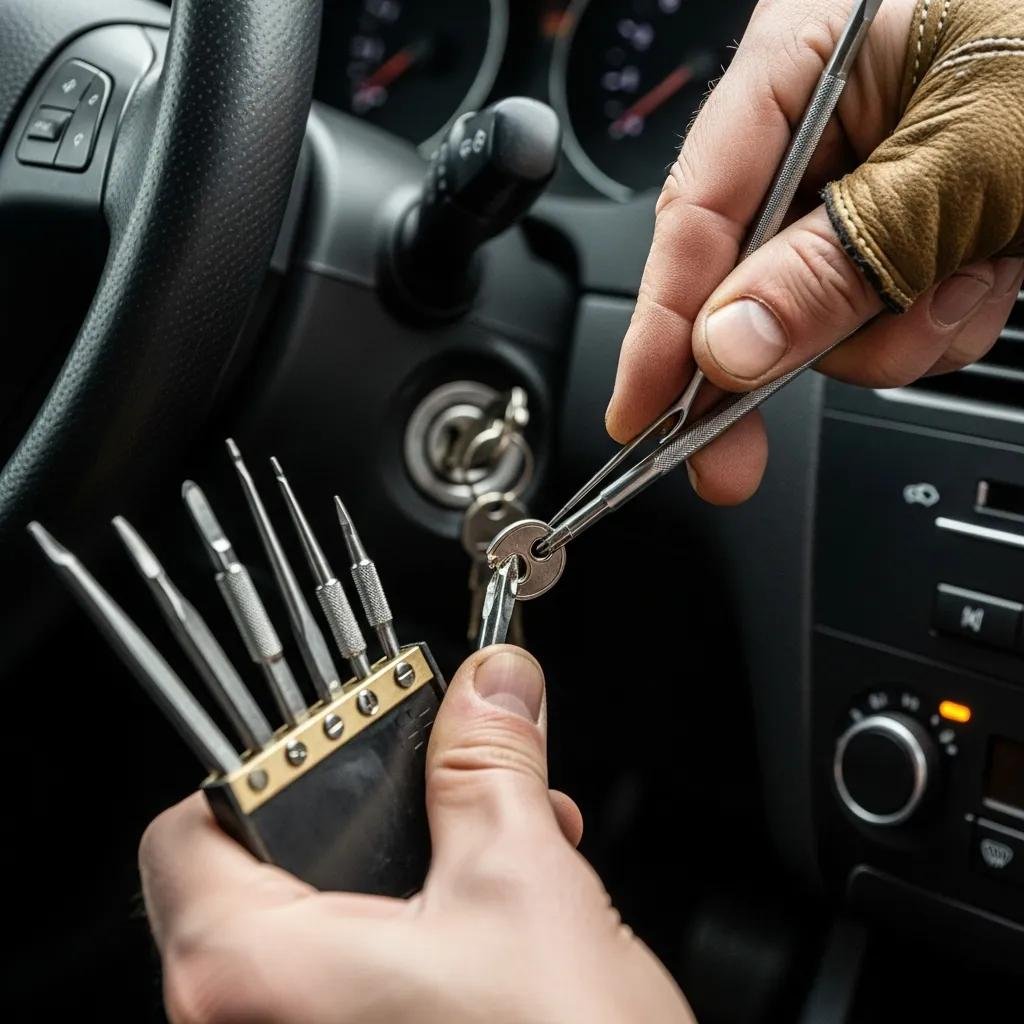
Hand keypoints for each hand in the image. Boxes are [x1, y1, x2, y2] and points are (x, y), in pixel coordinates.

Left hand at [140, 647, 694, 1023]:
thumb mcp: (524, 883)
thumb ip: (489, 764)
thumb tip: (490, 686)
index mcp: (253, 973)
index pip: (187, 831)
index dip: (262, 765)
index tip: (339, 742)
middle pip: (267, 870)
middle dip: (375, 815)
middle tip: (442, 786)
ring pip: (320, 926)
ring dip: (411, 868)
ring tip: (497, 841)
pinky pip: (347, 982)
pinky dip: (412, 932)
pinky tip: (495, 911)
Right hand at [606, 0, 1023, 504]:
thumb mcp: (974, 159)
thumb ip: (839, 260)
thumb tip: (727, 350)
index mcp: (810, 52)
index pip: (698, 207)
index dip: (662, 323)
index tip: (642, 415)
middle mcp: (831, 113)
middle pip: (750, 270)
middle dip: (781, 352)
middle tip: (737, 456)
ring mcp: (877, 170)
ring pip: (825, 305)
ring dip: (888, 331)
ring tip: (968, 280)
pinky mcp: (922, 215)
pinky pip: (891, 305)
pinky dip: (936, 318)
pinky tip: (986, 273)